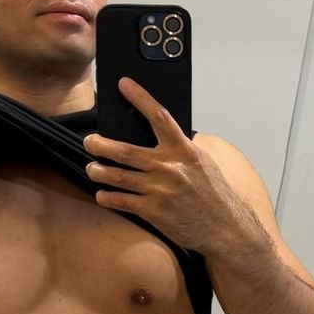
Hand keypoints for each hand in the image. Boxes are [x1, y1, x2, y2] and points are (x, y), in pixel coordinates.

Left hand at [82, 76, 241, 253]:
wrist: (224, 228)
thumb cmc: (214, 195)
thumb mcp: (202, 163)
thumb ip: (179, 149)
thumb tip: (157, 136)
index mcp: (184, 151)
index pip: (158, 116)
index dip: (139, 98)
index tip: (124, 85)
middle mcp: (169, 167)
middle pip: (125, 151)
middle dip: (100, 145)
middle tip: (90, 141)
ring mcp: (159, 190)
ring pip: (117, 176)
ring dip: (98, 171)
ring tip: (91, 168)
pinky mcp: (153, 211)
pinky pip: (121, 201)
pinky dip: (107, 197)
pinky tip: (101, 194)